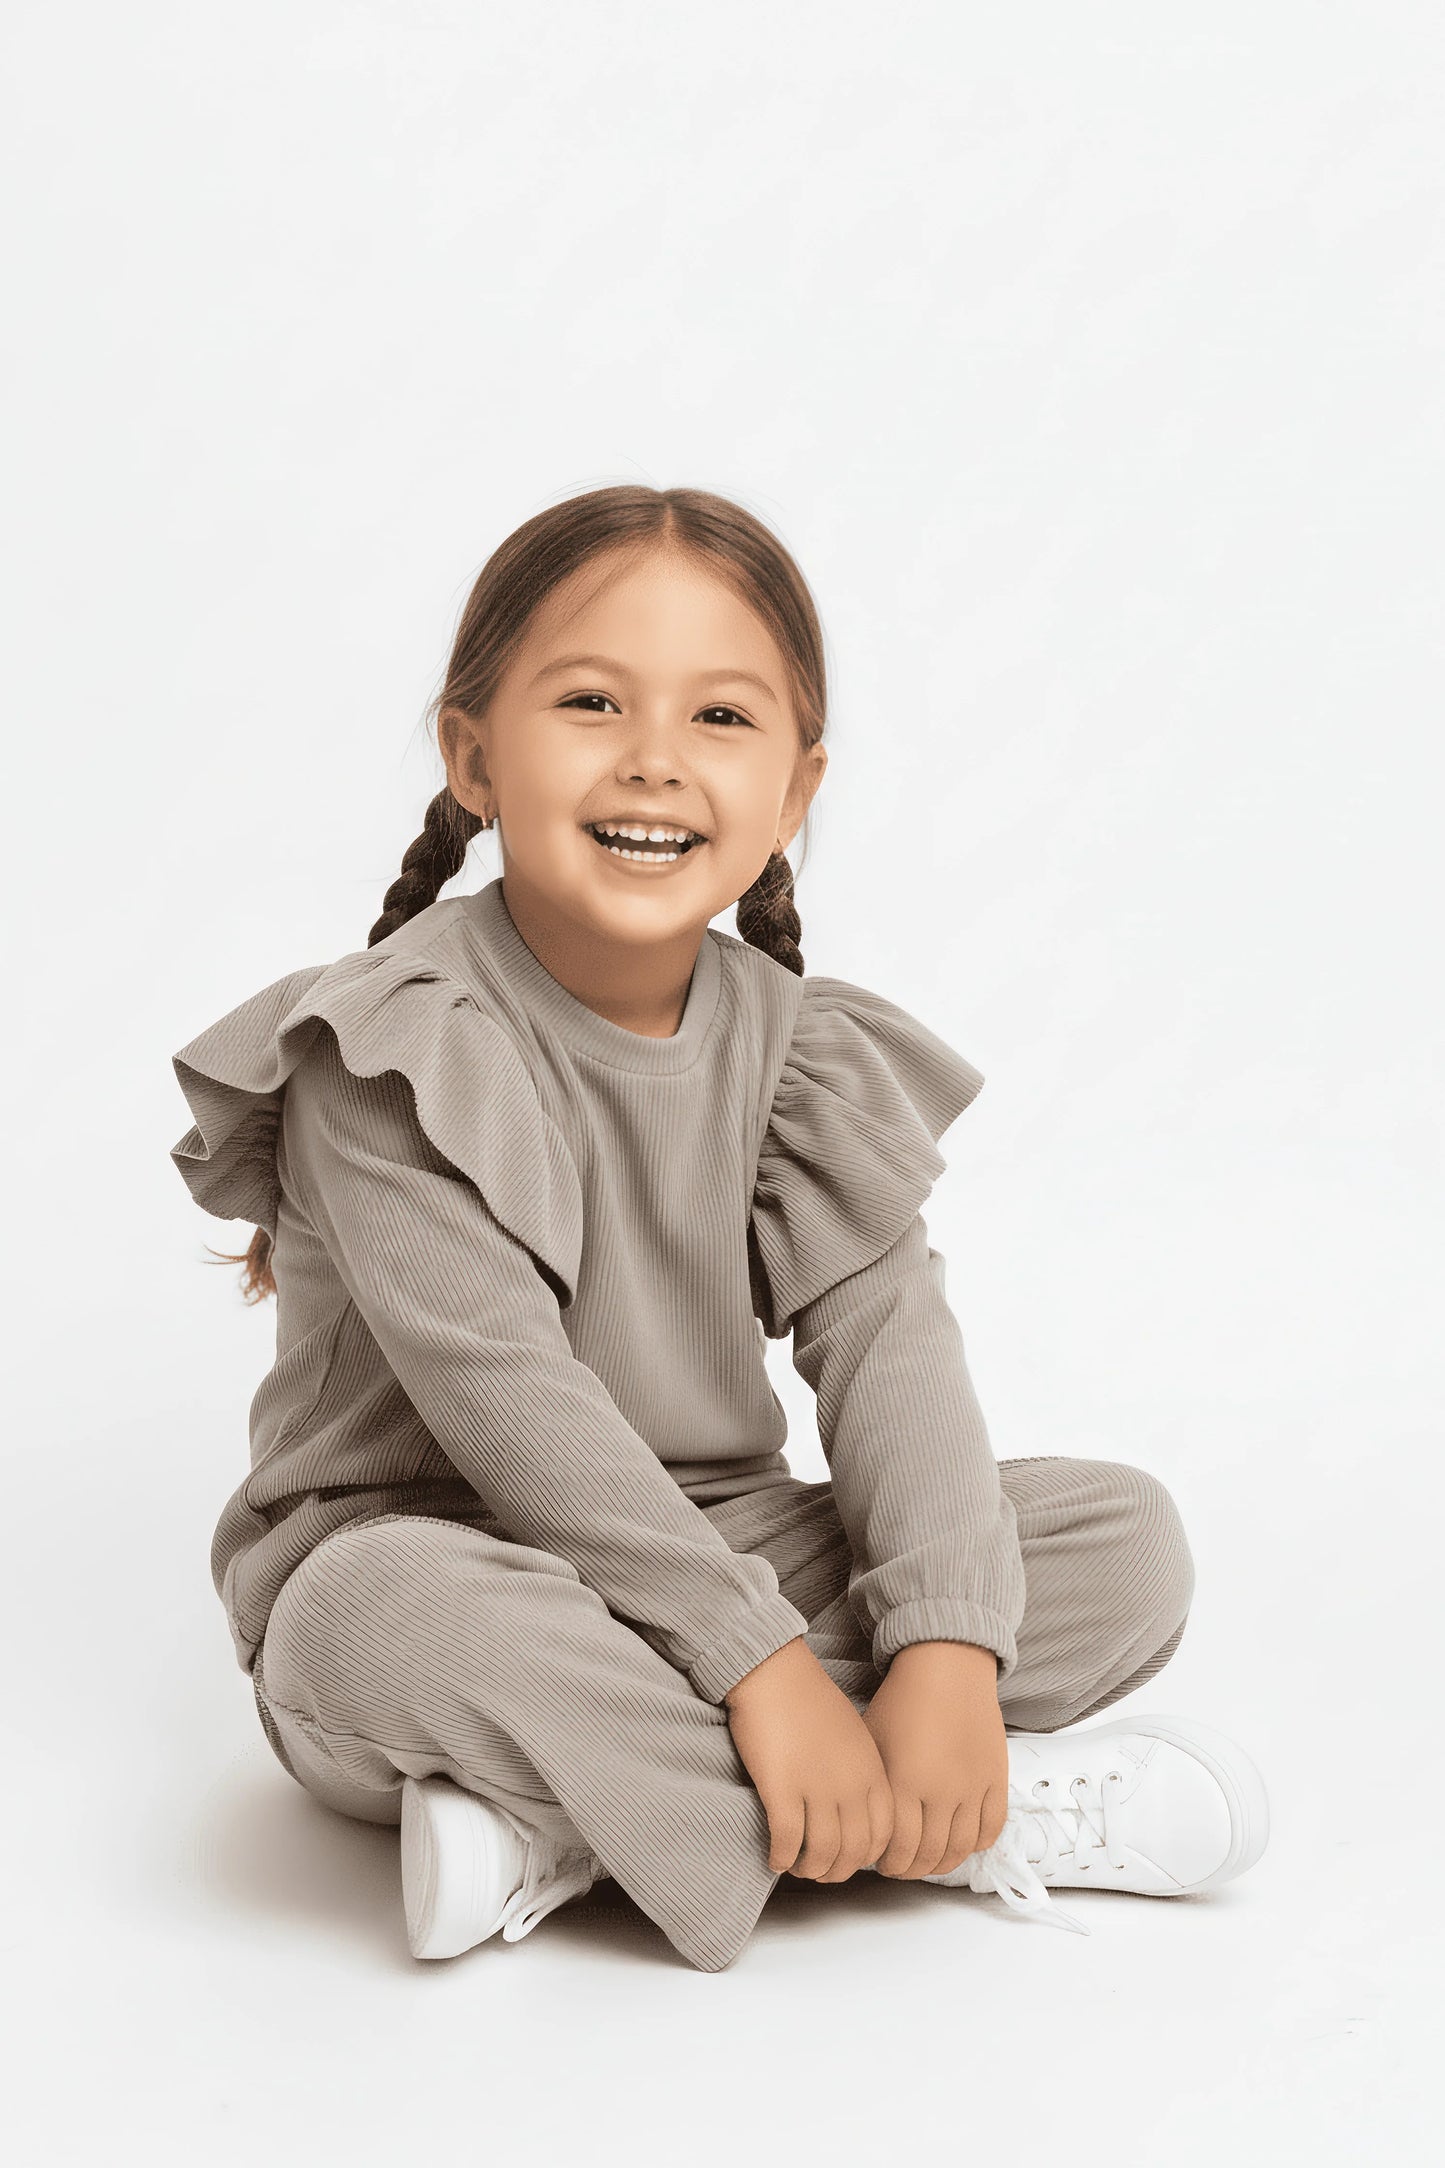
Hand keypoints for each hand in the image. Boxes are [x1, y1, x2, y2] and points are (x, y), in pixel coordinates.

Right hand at [724, 1637, 895, 1881]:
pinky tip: (775, 1859)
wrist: (774, 1670)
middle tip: (819, 1871)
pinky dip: (782, 1858)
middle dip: (837, 1871)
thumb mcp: (853, 1734)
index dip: (866, 1856)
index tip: (848, 1858)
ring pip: (821, 1853)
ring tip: (796, 1867)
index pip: (883, 1835)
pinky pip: (787, 1842)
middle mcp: (850, 1784)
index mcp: (871, 1771)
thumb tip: (852, 1811)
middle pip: (855, 1852)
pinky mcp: (781, 1789)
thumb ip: (861, 1772)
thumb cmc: (808, 1699)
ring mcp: (816, 1788)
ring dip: (809, 1869)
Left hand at [862, 1642, 1009, 1878]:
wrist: (946, 1665)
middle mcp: (940, 1791)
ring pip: (960, 1850)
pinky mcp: (996, 1779)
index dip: (888, 1863)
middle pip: (928, 1856)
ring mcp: (972, 1787)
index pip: (897, 1848)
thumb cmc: (902, 1698)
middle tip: (901, 1866)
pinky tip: (959, 1841)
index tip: (881, 1862)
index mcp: (903, 1782)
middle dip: (910, 1868)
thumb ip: (869, 1786)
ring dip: (941, 1863)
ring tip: (928, 1859)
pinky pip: (991, 1829)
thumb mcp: (871, 1741)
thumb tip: (862, 1823)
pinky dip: (975, 1844)